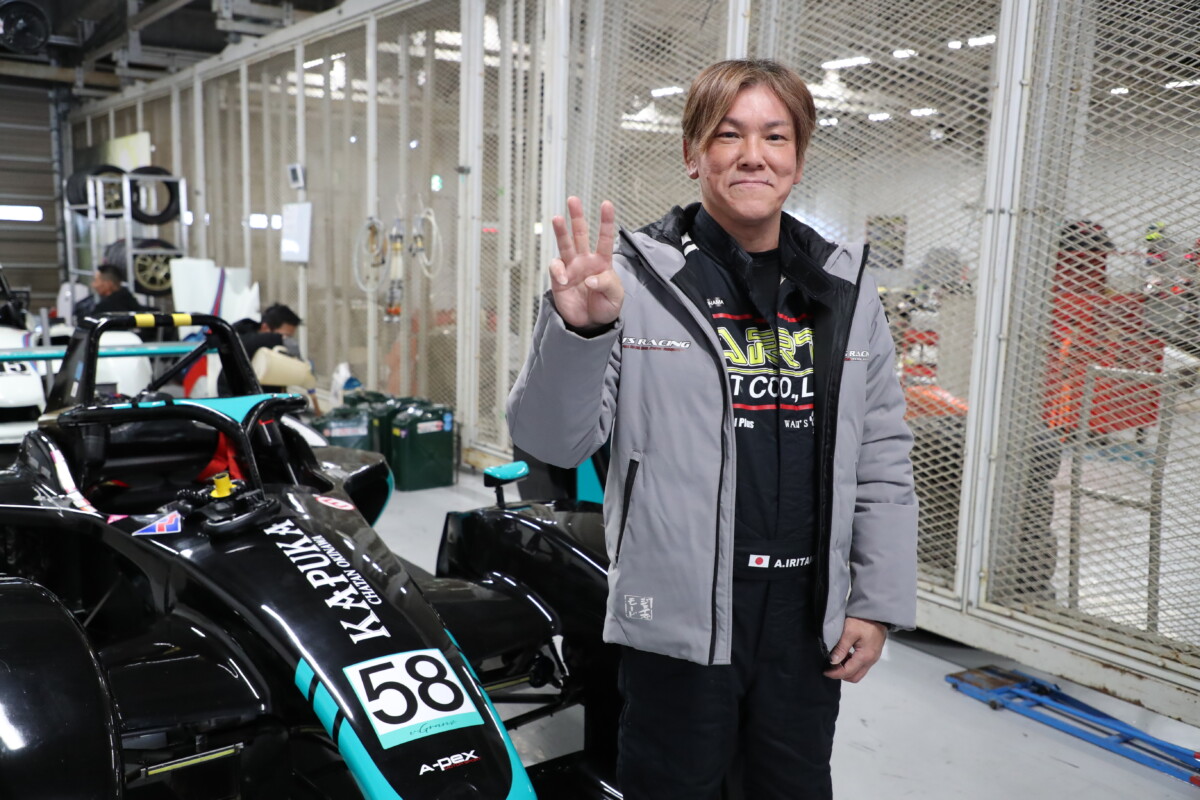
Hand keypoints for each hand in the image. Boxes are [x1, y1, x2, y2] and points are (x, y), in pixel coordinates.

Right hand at [549, 197, 622, 330]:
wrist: (591, 325)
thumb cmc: (606, 307)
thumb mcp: (615, 297)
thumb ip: (607, 284)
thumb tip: (590, 279)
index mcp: (602, 262)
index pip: (604, 238)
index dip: (606, 222)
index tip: (606, 204)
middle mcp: (585, 261)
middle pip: (580, 234)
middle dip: (576, 216)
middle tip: (573, 199)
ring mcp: (571, 268)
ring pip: (564, 245)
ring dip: (560, 231)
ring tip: (557, 218)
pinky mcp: (558, 279)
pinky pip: (555, 268)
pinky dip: (557, 271)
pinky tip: (563, 280)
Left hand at [823, 617, 887, 682]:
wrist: (877, 613)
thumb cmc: (863, 621)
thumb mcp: (849, 631)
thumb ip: (841, 648)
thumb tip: (832, 662)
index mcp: (865, 656)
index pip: (848, 672)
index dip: (835, 674)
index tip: (824, 671)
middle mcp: (871, 661)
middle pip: (855, 677)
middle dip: (841, 675)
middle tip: (830, 668)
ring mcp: (873, 658)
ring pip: (858, 672)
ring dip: (847, 670)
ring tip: (836, 661)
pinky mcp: (873, 654)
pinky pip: (861, 666)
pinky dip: (852, 665)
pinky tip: (845, 655)